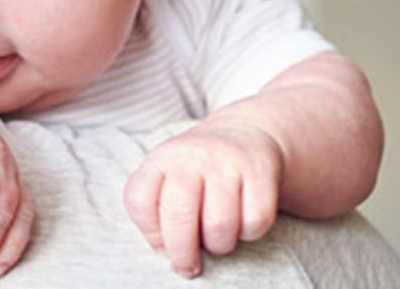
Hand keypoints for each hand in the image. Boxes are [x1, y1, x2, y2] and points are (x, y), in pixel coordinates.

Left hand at [123, 119, 283, 277]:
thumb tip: (167, 251)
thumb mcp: (166, 178)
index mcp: (160, 158)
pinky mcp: (260, 171)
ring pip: (219, 226)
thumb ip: (155, 213)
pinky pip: (254, 222)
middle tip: (187, 267)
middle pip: (178, 216)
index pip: (138, 200)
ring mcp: (226, 161)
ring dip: (218, 245)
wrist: (245, 132)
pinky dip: (248, 233)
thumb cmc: (198, 170)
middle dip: (182, 253)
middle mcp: (191, 156)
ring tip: (217, 237)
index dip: (149, 232)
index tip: (162, 243)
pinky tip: (242, 222)